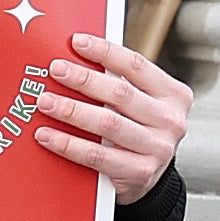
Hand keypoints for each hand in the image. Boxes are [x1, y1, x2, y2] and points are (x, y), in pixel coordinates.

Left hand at [35, 29, 192, 197]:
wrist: (148, 178)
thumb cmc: (138, 130)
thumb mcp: (141, 103)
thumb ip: (119, 82)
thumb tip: (74, 59)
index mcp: (173, 94)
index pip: (136, 65)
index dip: (105, 51)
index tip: (77, 42)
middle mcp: (170, 120)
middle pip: (120, 93)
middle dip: (84, 79)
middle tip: (56, 70)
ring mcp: (157, 149)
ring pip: (108, 123)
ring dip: (71, 111)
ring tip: (46, 101)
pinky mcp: (139, 173)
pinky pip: (97, 155)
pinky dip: (68, 144)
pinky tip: (48, 135)